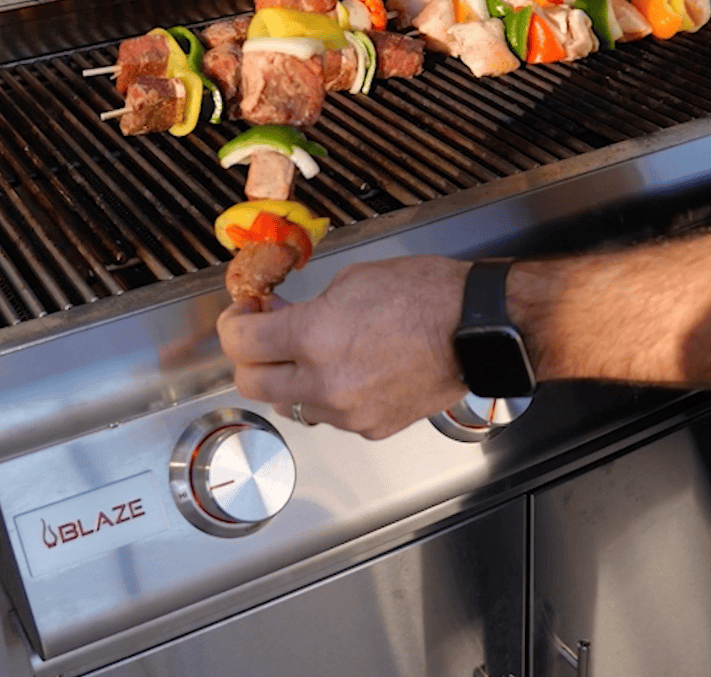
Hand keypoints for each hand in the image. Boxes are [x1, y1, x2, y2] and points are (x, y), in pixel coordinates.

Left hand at [217, 256, 470, 438]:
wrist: (478, 328)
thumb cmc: (426, 294)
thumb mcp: (353, 281)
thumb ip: (306, 307)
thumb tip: (279, 320)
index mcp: (316, 337)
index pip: (241, 344)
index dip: (233, 325)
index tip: (243, 315)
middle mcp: (325, 383)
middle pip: (252, 385)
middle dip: (250, 358)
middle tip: (264, 336)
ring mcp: (349, 413)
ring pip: (290, 406)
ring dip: (289, 380)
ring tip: (312, 354)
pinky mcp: (371, 428)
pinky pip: (330, 417)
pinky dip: (327, 397)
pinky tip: (347, 371)